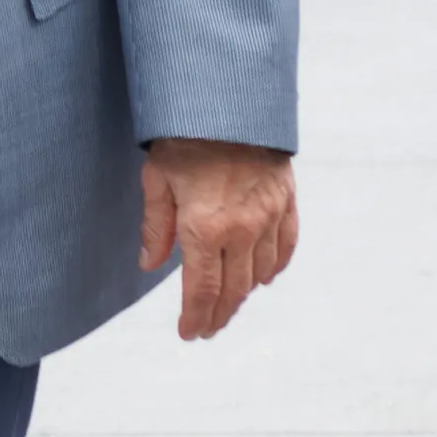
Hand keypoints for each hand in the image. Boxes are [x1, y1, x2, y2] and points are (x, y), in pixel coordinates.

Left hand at [140, 137, 300, 340]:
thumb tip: (149, 265)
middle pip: (233, 289)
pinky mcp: (287, 202)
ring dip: (244, 294)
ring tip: (229, 305)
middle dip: (218, 314)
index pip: (202, 289)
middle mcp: (242, 229)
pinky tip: (264, 278)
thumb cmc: (184, 139)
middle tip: (207, 329)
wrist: (231, 103)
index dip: (196, 316)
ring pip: (261, 273)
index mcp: (204, 227)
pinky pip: (286, 246)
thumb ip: (155, 227)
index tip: (189, 333)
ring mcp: (269, 217)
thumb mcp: (156, 180)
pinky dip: (275, 267)